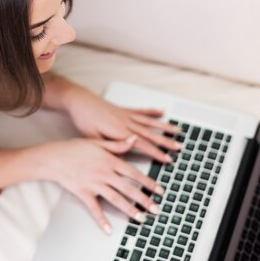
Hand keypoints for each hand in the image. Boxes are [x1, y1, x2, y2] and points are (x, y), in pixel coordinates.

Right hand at [44, 136, 165, 233]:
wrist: (54, 158)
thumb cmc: (75, 148)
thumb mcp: (98, 142)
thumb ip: (118, 144)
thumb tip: (135, 139)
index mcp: (110, 161)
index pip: (134, 173)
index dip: (148, 182)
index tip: (160, 190)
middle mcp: (104, 174)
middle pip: (128, 189)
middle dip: (144, 200)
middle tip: (156, 209)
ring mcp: (94, 185)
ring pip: (116, 199)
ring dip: (129, 210)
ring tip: (141, 218)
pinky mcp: (84, 193)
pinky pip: (94, 209)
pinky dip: (101, 220)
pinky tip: (109, 230)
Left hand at [63, 85, 181, 163]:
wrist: (80, 102)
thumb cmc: (84, 121)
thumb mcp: (94, 139)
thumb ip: (111, 147)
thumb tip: (126, 155)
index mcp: (120, 132)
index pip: (143, 144)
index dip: (156, 153)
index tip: (167, 159)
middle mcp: (127, 123)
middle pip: (151, 134)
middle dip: (166, 141)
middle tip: (180, 147)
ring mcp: (127, 115)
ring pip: (150, 122)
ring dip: (164, 127)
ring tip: (178, 130)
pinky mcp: (124, 110)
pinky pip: (141, 111)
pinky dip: (152, 111)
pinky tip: (161, 111)